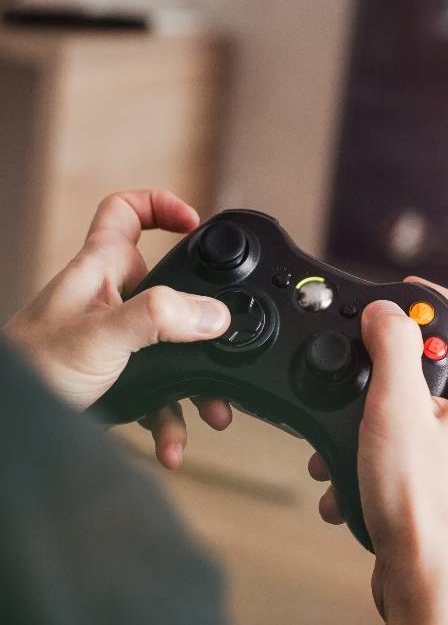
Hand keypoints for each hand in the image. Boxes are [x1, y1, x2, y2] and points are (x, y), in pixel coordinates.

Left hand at [3, 190, 234, 468]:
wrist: (5, 424)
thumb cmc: (28, 371)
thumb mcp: (100, 336)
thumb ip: (158, 318)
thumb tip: (212, 314)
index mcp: (98, 271)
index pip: (127, 213)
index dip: (162, 208)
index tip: (196, 226)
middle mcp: (108, 300)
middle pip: (169, 287)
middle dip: (202, 318)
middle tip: (221, 337)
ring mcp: (112, 339)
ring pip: (171, 348)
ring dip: (195, 383)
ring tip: (212, 409)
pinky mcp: (114, 377)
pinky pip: (159, 392)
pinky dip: (172, 419)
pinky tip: (173, 444)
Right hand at [308, 278, 447, 624]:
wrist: (429, 585)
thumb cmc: (423, 508)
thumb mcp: (396, 410)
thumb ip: (393, 351)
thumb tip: (389, 312)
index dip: (435, 300)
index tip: (404, 291)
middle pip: (442, 372)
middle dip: (390, 378)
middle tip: (361, 380)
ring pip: (423, 419)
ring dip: (376, 427)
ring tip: (349, 445)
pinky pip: (419, 456)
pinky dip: (383, 460)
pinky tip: (355, 479)